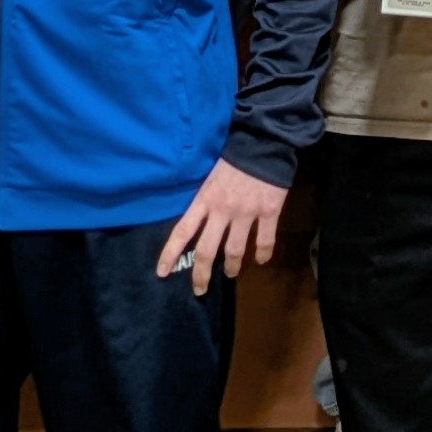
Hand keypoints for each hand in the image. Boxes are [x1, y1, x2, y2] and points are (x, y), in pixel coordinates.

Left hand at [159, 157, 286, 289]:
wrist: (263, 142)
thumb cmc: (233, 157)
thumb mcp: (209, 177)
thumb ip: (204, 200)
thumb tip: (197, 222)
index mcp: (205, 200)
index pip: (182, 231)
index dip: (171, 254)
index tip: (162, 273)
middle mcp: (223, 210)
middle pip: (207, 250)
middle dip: (201, 273)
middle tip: (199, 289)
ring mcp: (246, 213)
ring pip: (235, 250)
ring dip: (232, 266)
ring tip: (231, 274)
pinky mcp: (269, 212)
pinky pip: (265, 240)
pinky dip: (263, 253)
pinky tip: (261, 261)